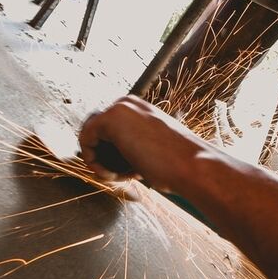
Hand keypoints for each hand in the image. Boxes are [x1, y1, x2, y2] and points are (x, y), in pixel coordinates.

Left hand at [78, 96, 210, 192]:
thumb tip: (116, 156)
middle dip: (104, 156)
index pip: (109, 131)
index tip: (130, 171)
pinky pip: (85, 140)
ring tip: (120, 176)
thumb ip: (133, 146)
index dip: (113, 155)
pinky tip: (113, 174)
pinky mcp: (109, 118)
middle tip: (122, 175)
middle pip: (97, 132)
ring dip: (100, 161)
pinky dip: (94, 161)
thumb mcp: (153, 150)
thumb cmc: (178, 165)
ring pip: (90, 137)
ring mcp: (118, 107)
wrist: (192, 166)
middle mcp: (128, 103)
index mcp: (139, 108)